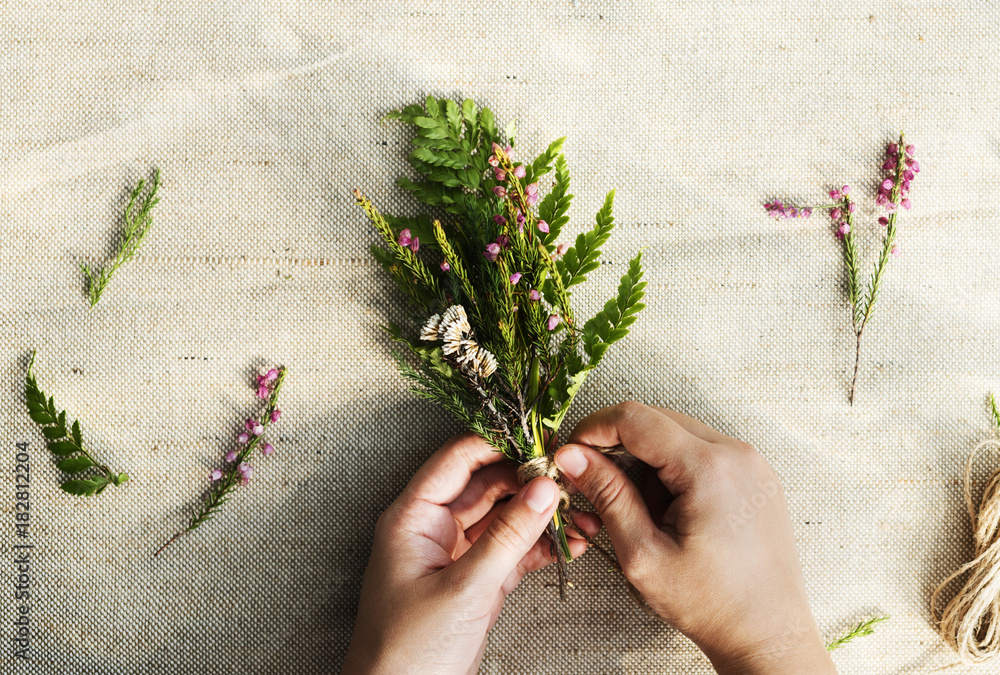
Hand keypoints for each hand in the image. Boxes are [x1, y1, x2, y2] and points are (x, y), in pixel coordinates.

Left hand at [342, 433, 599, 674]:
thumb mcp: (464, 588)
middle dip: (529, 482)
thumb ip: (507, 536)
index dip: (500, 447)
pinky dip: (538, 547)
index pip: (458, 460)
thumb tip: (543, 490)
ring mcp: (455, 556)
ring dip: (540, 516)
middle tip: (572, 480)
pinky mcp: (474, 582)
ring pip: (502, 519)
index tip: (542, 444)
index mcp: (413, 517)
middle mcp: (432, 529)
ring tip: (581, 512)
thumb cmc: (406, 653)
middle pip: (486, 486)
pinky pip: (509, 551)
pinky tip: (569, 543)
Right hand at [554, 402, 834, 674]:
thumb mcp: (643, 553)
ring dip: (646, 460)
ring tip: (641, 510)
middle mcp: (736, 454)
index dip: (594, 429)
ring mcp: (751, 462)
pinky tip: (667, 509)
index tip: (572, 452)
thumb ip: (607, 495)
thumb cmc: (711, 604)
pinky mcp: (755, 475)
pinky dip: (673, 468)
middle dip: (618, 446)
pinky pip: (702, 450)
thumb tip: (572, 456)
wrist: (767, 633)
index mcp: (709, 468)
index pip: (635, 418)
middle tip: (595, 484)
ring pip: (677, 433)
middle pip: (656, 420)